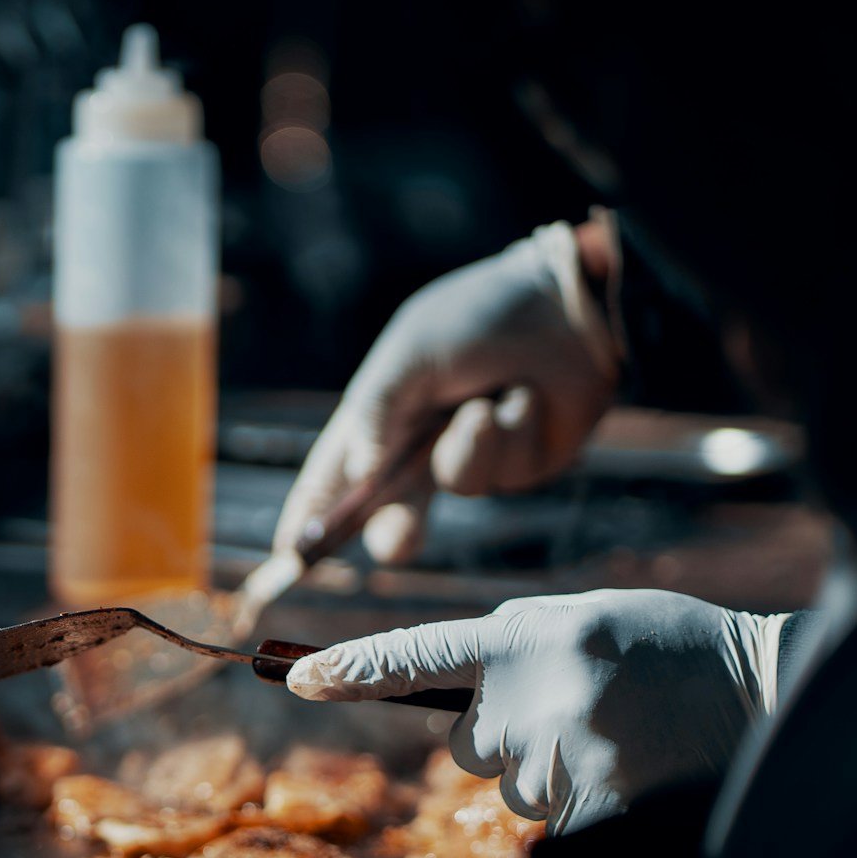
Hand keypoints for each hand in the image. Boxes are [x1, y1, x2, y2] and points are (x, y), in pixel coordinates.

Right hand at [274, 222, 617, 566]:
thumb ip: (377, 410)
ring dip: (472, 445)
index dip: (312, 513)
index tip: (291, 553)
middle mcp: (421, 441)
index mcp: (381, 411)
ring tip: (487, 401)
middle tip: (398, 539)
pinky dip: (512, 430)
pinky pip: (506, 469)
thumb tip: (359, 474)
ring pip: (458, 484)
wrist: (565, 303)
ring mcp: (472, 454)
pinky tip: (525, 394)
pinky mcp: (519, 461)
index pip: (335, 473)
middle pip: (392, 508)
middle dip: (395, 528)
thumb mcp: (411, 353)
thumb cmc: (479, 315)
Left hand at [286, 590, 786, 833]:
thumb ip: (512, 647)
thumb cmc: (669, 651)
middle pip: (470, 746)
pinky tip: (632, 776)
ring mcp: (565, 758)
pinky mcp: (597, 811)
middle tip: (587, 711)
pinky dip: (584, 809)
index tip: (297, 678)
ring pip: (513, 790)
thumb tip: (454, 696)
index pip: (420, 656)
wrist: (760, 692)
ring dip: (554, 774)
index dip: (355, 670)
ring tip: (623, 738)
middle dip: (511, 738)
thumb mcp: (584, 620)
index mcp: (526, 639)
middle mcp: (534, 697)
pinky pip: (554, 826)